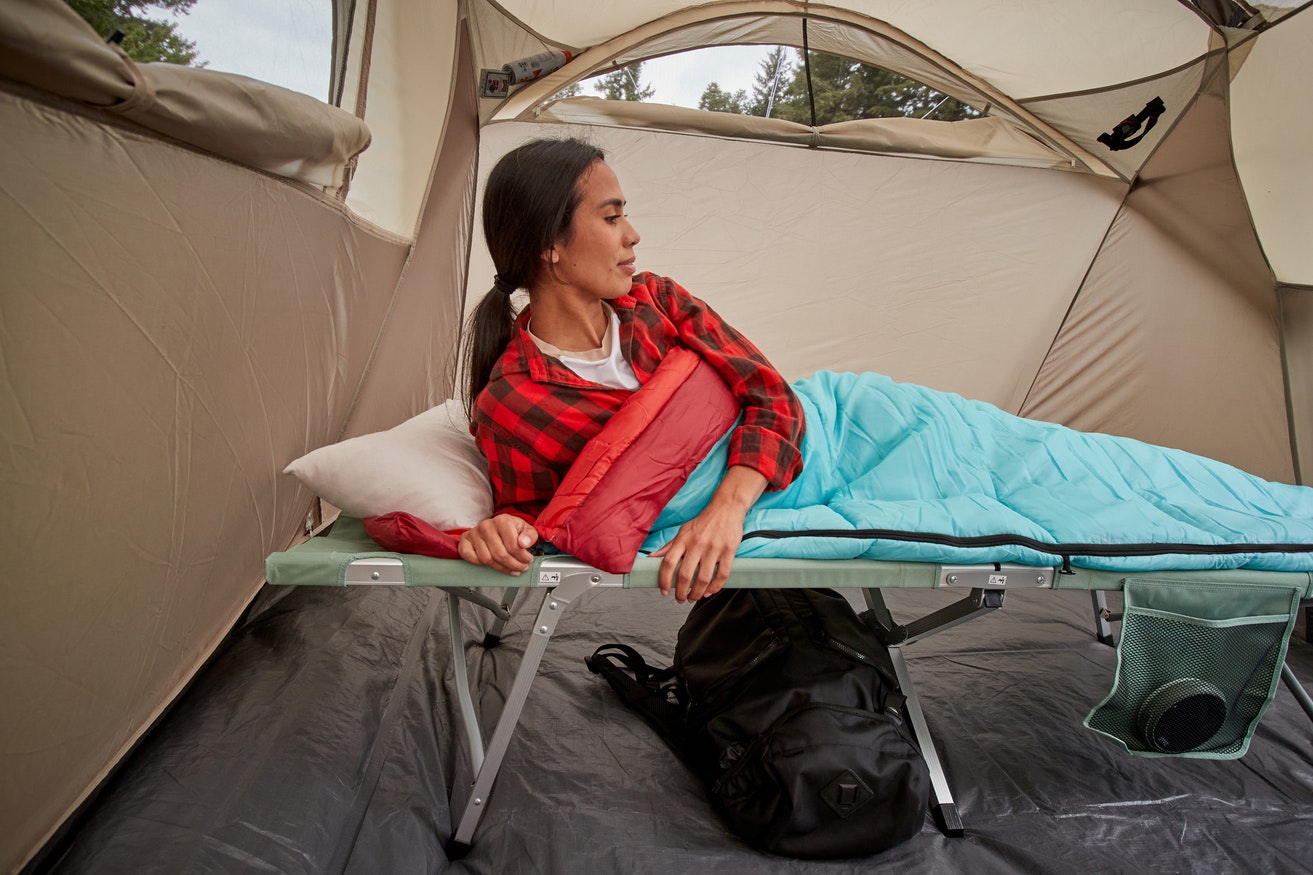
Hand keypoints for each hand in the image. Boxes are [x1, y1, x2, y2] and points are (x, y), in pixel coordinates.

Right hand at [458, 514, 539, 574]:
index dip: (522, 557)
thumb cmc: (512, 529)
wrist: (498, 526)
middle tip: (520, 567)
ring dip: (500, 568)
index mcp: (502, 521)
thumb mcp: (526, 529)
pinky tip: (492, 564)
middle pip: (500, 554)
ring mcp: (474, 533)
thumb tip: (524, 543)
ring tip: (510, 567)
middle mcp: (486, 526)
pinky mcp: (465, 541)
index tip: (528, 560)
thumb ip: (530, 535)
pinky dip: (480, 564)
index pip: (513, 545)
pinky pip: (470, 557)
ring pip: (487, 559)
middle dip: (513, 565)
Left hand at [652, 465, 765, 602]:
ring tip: (694, 597)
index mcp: (683, 539)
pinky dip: (715, 587)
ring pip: (703, 579)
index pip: (668, 563)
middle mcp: (697, 544)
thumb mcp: (683, 531)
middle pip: (685, 575)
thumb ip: (669, 546)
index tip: (664, 591)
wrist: (726, 508)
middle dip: (681, 592)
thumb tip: (651, 557)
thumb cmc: (704, 521)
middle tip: (680, 599)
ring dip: (697, 593)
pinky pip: (722, 575)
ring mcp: (714, 548)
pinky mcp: (729, 551)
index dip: (664, 580)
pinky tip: (709, 591)